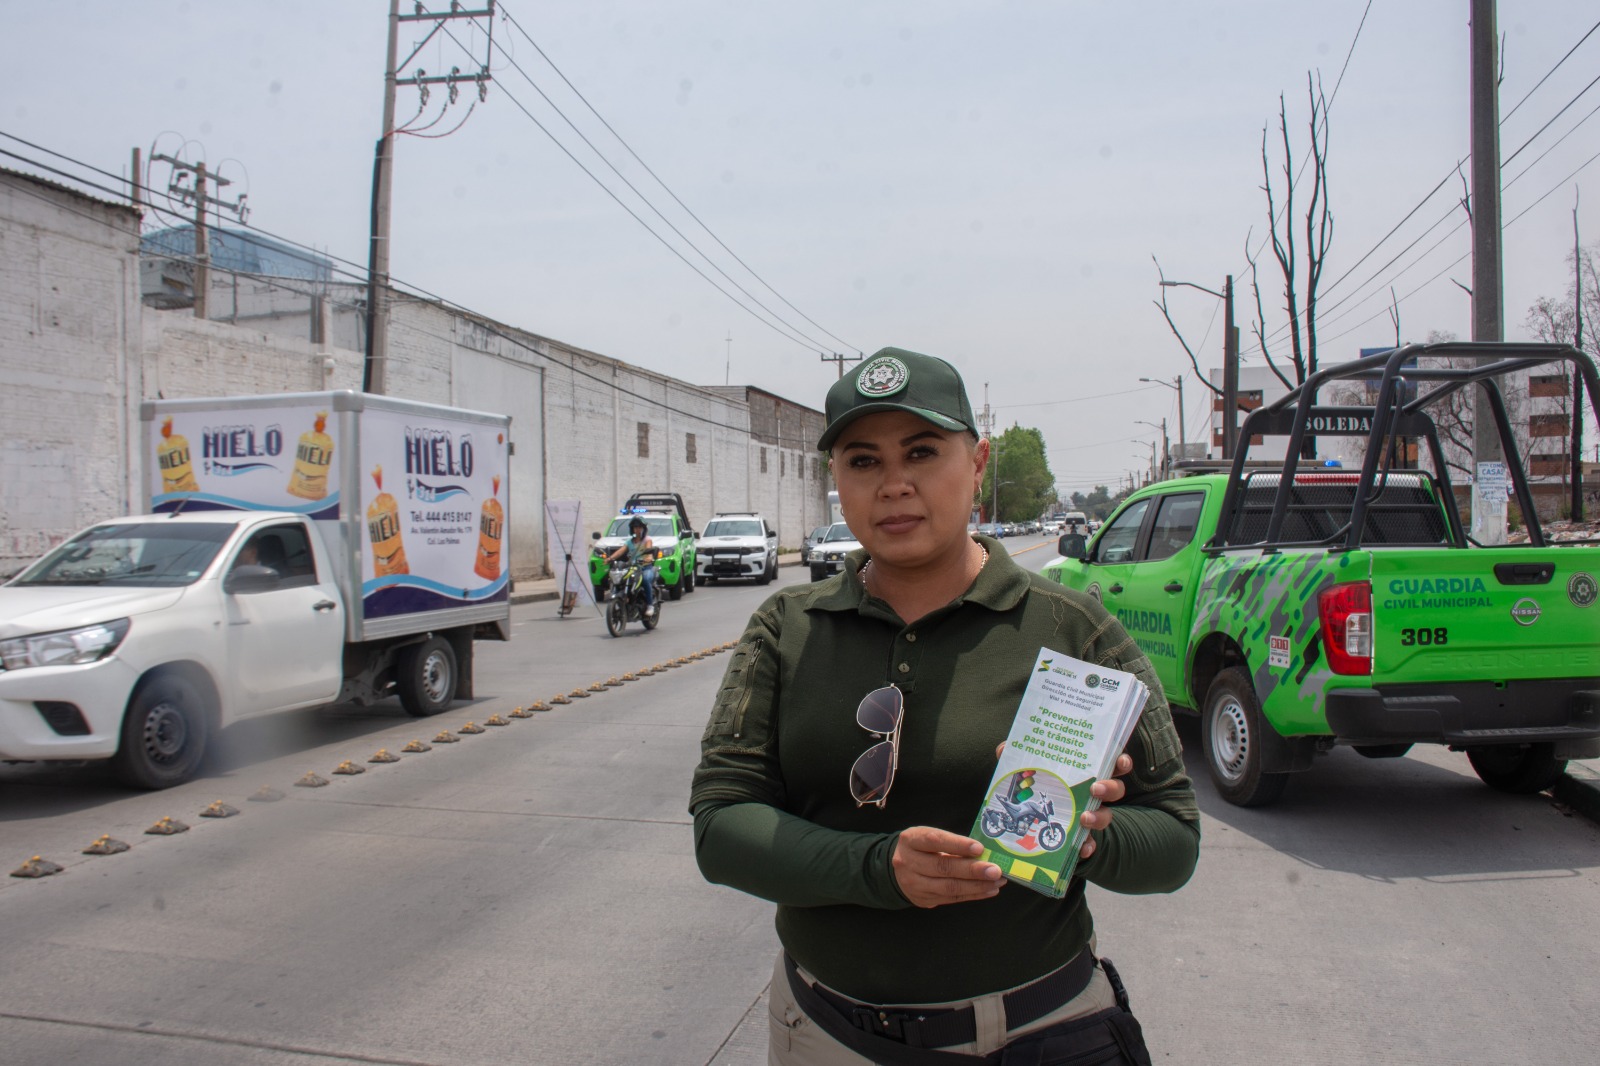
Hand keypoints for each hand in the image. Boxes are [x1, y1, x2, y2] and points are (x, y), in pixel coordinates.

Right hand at [891, 826, 1003, 908]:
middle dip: (972, 870)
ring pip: (949, 887)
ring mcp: (915, 884)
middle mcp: (909, 862)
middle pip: (943, 868)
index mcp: (911, 841)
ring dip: (977, 885)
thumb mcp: (926, 837)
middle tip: (995, 870)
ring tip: (997, 881)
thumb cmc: (919, 848)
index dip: (957, 845)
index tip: (979, 848)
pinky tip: (989, 890)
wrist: (893, 871)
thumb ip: (950, 842)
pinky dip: (973, 894)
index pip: (934, 841)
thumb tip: (982, 852)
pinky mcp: (924, 900)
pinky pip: (952, 898)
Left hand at [992, 744, 1133, 861]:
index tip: (1119, 762)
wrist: (1032, 822)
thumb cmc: (1037, 787)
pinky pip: (1091, 844)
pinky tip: (1083, 849)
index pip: (1110, 763)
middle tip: (1095, 789)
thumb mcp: (1026, 771)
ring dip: (1099, 817)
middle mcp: (1093, 794)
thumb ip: (1017, 758)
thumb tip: (1005, 748)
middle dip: (1110, 788)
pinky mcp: (1081, 837)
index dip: (1121, 762)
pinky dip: (1089, 846)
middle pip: (1115, 789)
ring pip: (1106, 816)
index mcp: (1084, 773)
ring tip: (1084, 818)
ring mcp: (1090, 816)